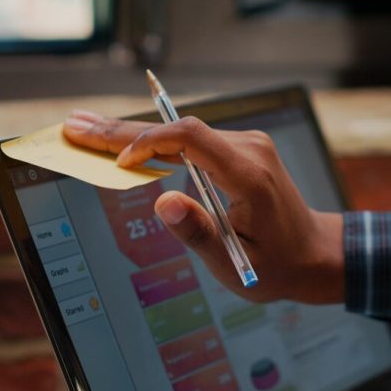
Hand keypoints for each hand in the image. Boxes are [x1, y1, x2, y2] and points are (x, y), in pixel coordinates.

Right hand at [64, 110, 343, 303]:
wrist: (315, 254)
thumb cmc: (277, 265)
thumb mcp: (236, 263)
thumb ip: (199, 233)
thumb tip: (163, 202)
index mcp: (248, 174)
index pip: (190, 137)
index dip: (147, 143)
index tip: (118, 164)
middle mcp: (249, 149)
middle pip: (178, 128)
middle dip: (123, 129)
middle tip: (76, 125)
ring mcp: (246, 145)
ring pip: (182, 130)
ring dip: (134, 133)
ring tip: (87, 129)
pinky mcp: (240, 150)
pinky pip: (192, 139)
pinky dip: (155, 141)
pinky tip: (125, 139)